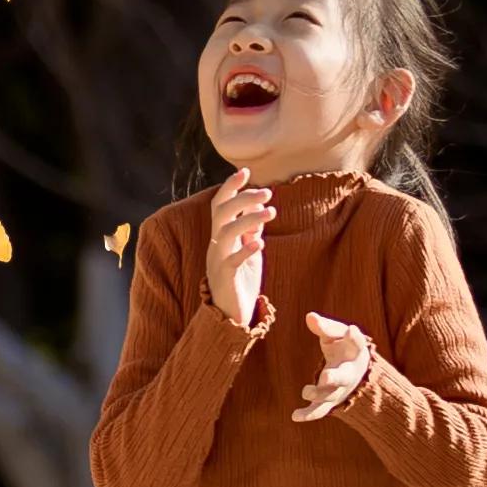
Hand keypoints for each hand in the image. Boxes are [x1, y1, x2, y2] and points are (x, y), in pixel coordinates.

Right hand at [205, 167, 274, 327]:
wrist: (231, 314)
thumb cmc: (241, 279)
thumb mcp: (248, 249)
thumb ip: (251, 230)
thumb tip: (258, 206)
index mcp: (220, 236)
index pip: (220, 205)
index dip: (230, 187)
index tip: (245, 171)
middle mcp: (216, 244)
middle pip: (222, 213)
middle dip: (243, 198)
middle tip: (268, 192)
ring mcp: (218, 260)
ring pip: (226, 233)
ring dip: (248, 219)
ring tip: (271, 212)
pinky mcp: (225, 278)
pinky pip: (232, 261)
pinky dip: (246, 250)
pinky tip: (261, 243)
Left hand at [294, 311, 373, 422]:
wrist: (357, 372)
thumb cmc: (343, 346)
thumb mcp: (336, 334)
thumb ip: (325, 327)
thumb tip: (309, 316)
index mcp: (355, 352)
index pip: (357, 344)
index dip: (355, 337)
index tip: (351, 329)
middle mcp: (349, 373)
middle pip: (343, 378)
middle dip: (335, 378)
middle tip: (326, 376)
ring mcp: (340, 389)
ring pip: (330, 395)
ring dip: (318, 395)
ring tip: (305, 391)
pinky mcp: (329, 401)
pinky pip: (320, 410)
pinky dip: (309, 414)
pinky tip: (294, 416)